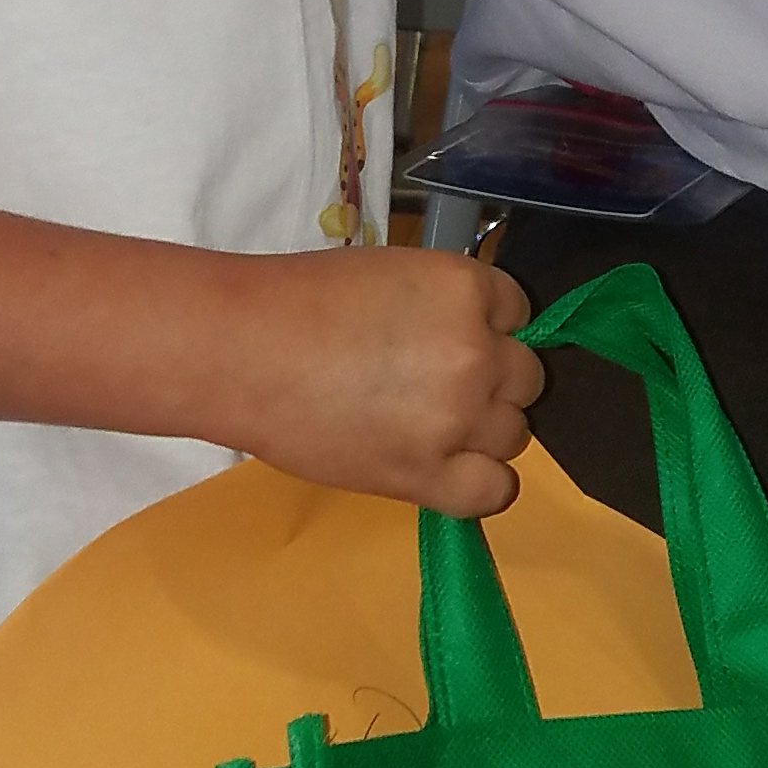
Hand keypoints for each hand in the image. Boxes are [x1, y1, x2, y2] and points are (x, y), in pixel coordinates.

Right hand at [223, 248, 542, 516]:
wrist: (242, 352)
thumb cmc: (301, 300)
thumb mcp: (394, 276)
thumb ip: (445, 306)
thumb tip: (473, 337)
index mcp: (467, 289)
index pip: (518, 313)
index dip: (487, 329)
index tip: (448, 341)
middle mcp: (478, 352)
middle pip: (525, 379)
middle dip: (490, 382)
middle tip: (433, 386)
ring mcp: (458, 417)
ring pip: (515, 435)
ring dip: (482, 433)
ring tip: (425, 427)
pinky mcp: (429, 475)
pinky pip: (495, 491)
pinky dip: (478, 484)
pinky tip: (443, 470)